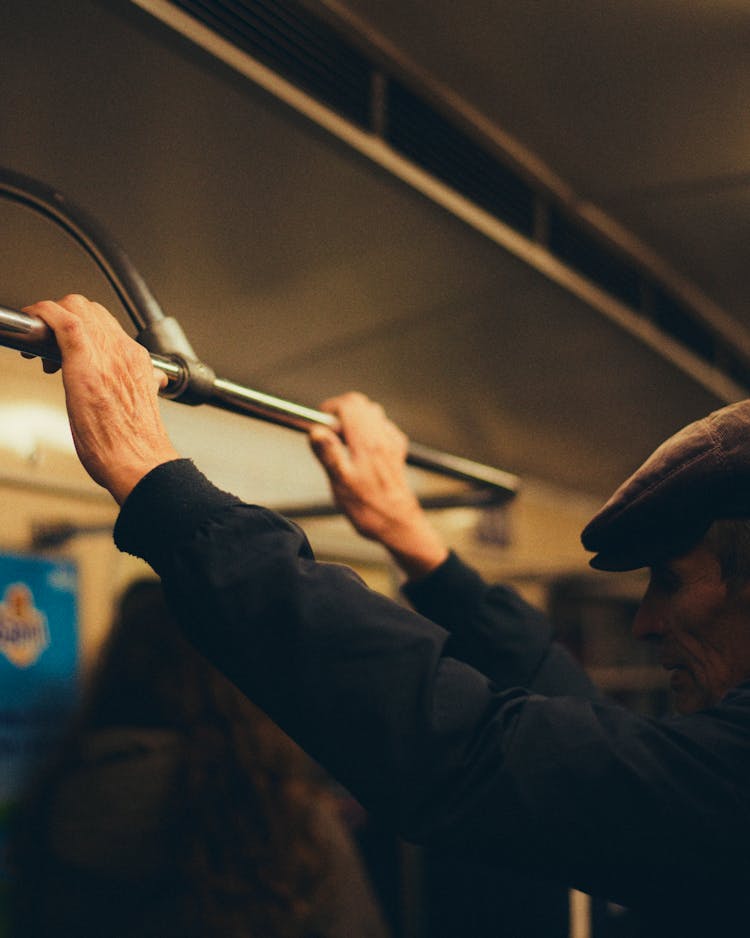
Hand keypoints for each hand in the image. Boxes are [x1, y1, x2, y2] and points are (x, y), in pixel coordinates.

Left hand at [23, 294, 179, 503]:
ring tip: (42, 352)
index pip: (107, 326)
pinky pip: (62, 321)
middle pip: (91, 310)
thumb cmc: (135, 447)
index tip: (68, 348)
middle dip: (64, 320)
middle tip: (52, 350)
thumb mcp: (138, 410)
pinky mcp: (85, 363)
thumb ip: (135, 391)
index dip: (83, 329)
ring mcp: (106, 355)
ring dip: (51, 321)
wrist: (140, 462)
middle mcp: (124, 353)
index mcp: (137, 363)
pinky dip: (42, 314)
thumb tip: (133, 391)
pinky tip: (32, 322)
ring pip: (76, 307)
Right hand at [309, 392, 447, 579]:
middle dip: (342, 410)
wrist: (397, 524)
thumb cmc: (369, 508)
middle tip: (329, 431)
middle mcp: (381, 438)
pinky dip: (370, 429)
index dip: (330, 409)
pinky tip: (362, 446)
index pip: (349, 406)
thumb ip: (328, 454)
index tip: (320, 422)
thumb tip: (316, 431)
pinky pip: (384, 429)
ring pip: (373, 414)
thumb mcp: (340, 483)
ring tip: (343, 440)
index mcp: (366, 442)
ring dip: (356, 418)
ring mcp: (391, 444)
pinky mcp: (396, 453)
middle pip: (361, 405)